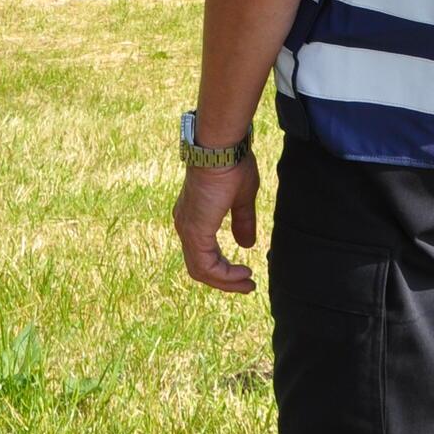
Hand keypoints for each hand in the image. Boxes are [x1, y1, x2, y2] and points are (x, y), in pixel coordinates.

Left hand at [173, 155, 259, 294]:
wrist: (221, 148)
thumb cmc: (231, 164)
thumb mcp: (242, 198)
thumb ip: (242, 222)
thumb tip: (246, 245)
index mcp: (194, 216)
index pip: (202, 253)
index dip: (222, 269)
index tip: (244, 273)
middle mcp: (185, 225)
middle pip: (199, 266)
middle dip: (223, 280)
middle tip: (246, 284)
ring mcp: (188, 229)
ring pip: (201, 270)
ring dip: (225, 281)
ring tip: (247, 282)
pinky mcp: (195, 232)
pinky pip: (206, 265)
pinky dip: (224, 275)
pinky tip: (242, 273)